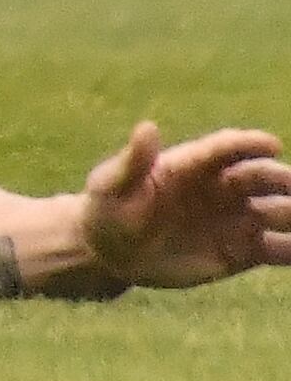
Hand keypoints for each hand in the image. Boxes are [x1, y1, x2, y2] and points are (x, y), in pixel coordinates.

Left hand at [79, 120, 290, 289]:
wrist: (112, 252)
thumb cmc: (108, 209)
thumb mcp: (112, 186)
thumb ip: (133, 161)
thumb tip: (147, 127)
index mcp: (192, 165)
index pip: (227, 149)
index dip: (249, 144)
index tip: (272, 145)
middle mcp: (223, 188)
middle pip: (263, 178)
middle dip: (286, 181)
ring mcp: (237, 219)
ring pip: (280, 213)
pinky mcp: (244, 252)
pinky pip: (279, 250)